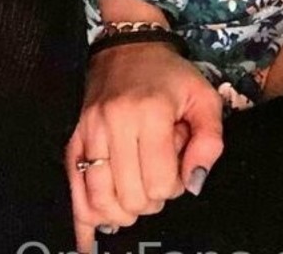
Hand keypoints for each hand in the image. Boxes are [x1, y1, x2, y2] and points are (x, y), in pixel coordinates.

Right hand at [65, 40, 223, 252]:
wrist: (128, 46)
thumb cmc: (170, 76)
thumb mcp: (204, 98)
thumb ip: (210, 142)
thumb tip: (193, 184)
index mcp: (150, 112)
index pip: (161, 182)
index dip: (175, 185)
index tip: (177, 165)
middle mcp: (115, 122)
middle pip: (132, 197)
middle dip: (151, 199)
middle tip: (158, 174)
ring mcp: (89, 131)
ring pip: (100, 200)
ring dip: (122, 211)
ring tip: (135, 196)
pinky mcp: (73, 138)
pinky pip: (74, 189)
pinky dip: (85, 217)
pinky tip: (94, 235)